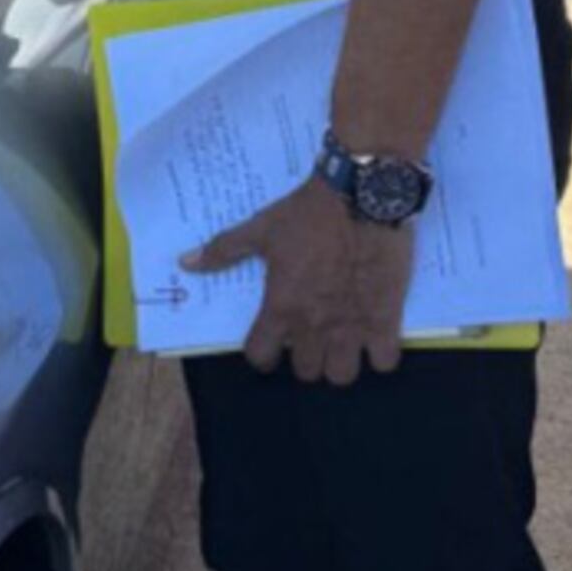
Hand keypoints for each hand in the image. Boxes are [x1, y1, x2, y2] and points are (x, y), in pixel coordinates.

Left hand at [182, 179, 415, 384]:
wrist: (362, 195)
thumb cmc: (307, 213)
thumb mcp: (261, 228)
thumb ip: (224, 250)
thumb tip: (185, 264)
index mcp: (280, 306)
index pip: (260, 356)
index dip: (263, 352)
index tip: (271, 341)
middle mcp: (313, 325)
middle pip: (306, 372)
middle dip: (307, 359)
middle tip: (312, 335)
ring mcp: (352, 326)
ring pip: (342, 376)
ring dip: (341, 362)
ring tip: (344, 341)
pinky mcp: (386, 319)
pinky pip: (385, 363)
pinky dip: (380, 353)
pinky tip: (376, 333)